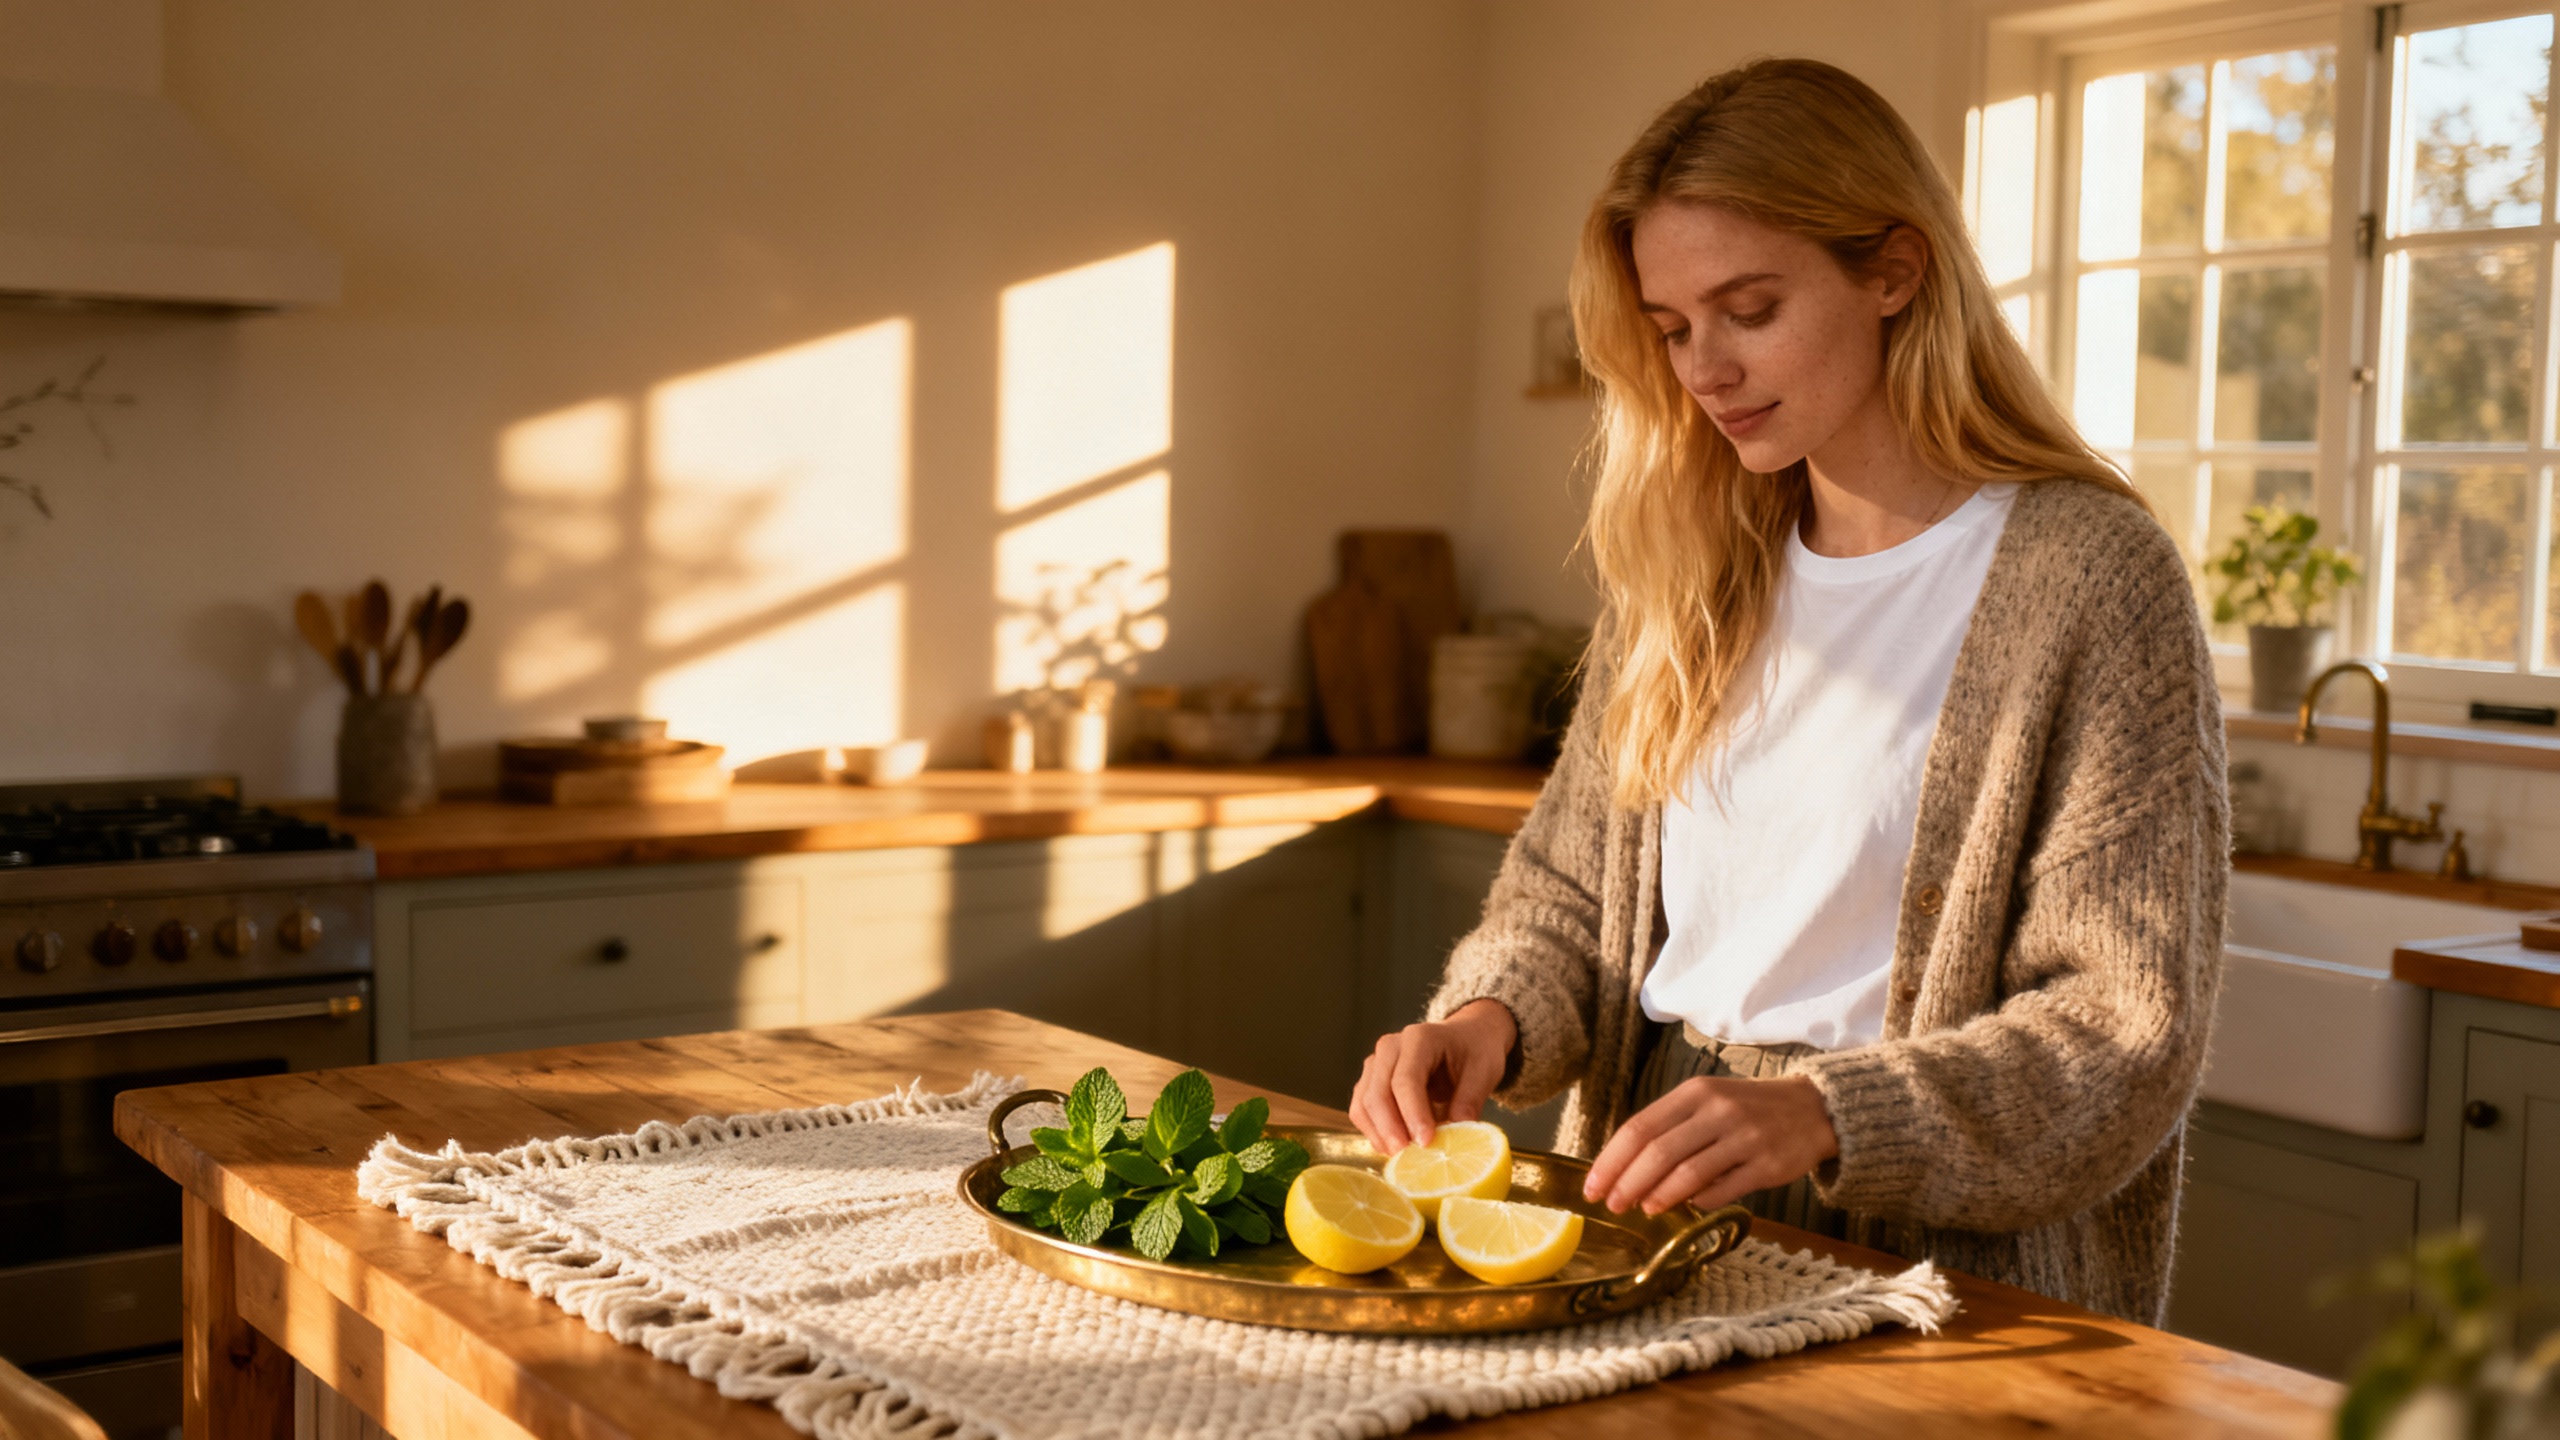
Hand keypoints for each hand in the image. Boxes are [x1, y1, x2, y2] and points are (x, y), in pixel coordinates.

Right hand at [1349, 999, 1515, 1154]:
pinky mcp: (1370, 1082)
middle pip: (1378, 1093)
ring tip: (1403, 1157)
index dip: (1413, 1114)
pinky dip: (1374, 1133)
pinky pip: (1362, 1111)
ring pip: (1363, 1104)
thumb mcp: (1484, 1072)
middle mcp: (1390, 1047)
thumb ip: (1470, 1101)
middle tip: (1408, 1157)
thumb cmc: (1475, 1052)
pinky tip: (1394, 1148)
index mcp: (1419, 1038)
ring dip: (1379, 1134)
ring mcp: (1376, 1064)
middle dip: (1390, 1129)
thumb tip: (1457, 1136)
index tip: (1426, 1142)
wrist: (1466, 1038)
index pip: (1406, 1080)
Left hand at [1581, 1074, 1839, 1215]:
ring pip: (1688, 1174)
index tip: (1593, 1187)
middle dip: (1628, 1183)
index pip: (1640, 1127)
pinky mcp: (1767, 1166)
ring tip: (1643, 1209)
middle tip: (1612, 1205)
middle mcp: (1718, 1111)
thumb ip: (1671, 1127)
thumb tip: (1625, 1168)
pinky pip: (1722, 1190)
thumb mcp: (1707, 1102)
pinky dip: (1698, 1202)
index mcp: (1695, 1092)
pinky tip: (1687, 1207)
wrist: (1814, 1110)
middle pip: (1658, 1152)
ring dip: (1659, 1196)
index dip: (1611, 1161)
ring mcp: (1745, 1138)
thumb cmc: (1747, 1109)